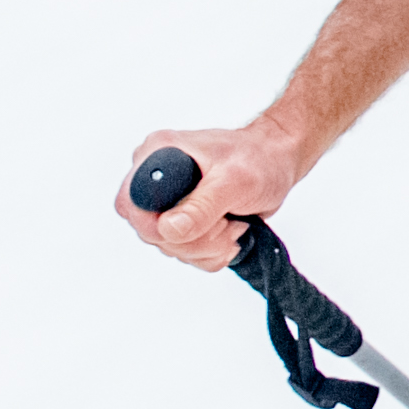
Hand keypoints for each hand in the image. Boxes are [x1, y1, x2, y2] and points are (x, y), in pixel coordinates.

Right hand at [122, 116, 312, 270]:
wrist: (277, 162)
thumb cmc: (259, 159)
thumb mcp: (234, 181)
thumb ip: (201, 206)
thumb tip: (169, 228)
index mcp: (156, 155)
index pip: (130, 204)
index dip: (158, 226)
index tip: (196, 224)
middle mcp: (155, 179)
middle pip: (150, 232)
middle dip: (194, 239)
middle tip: (225, 223)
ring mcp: (167, 202)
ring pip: (170, 247)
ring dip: (207, 246)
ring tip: (232, 223)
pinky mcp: (182, 220)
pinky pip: (185, 253)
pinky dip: (211, 252)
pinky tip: (229, 231)